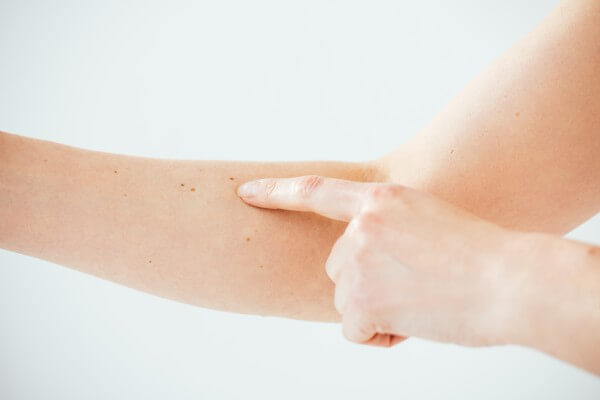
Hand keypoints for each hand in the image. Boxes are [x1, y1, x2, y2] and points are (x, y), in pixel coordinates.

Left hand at [237, 175, 524, 346]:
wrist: (512, 281)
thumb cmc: (480, 256)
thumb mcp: (427, 220)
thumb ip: (386, 231)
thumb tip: (356, 263)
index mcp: (381, 200)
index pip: (315, 192)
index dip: (276, 192)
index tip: (246, 193)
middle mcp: (362, 227)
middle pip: (337, 267)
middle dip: (365, 284)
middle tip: (412, 288)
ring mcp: (359, 262)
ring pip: (346, 300)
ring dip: (376, 310)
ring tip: (422, 302)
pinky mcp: (361, 300)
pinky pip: (353, 329)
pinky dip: (379, 335)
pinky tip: (415, 322)